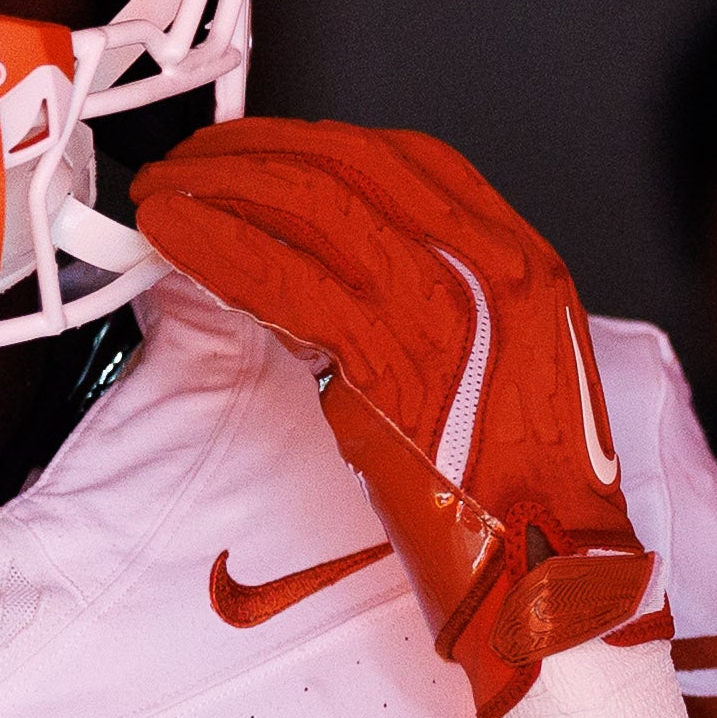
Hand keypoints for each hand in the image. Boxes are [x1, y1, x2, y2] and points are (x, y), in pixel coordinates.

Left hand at [140, 120, 653, 717]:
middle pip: (355, 168)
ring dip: (220, 188)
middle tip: (190, 161)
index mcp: (529, 268)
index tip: (263, 148)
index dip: (322, 142)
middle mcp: (498, 271)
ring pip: (314, 208)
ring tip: (163, 195)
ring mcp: (452, 310)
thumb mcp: (500, 377)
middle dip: (255, 152)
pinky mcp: (397, 360)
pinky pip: (289, 278)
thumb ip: (437, 314)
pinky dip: (220, 246)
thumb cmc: (525, 496)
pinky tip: (177, 240)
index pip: (415, 161)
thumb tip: (325, 273)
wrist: (553, 575)